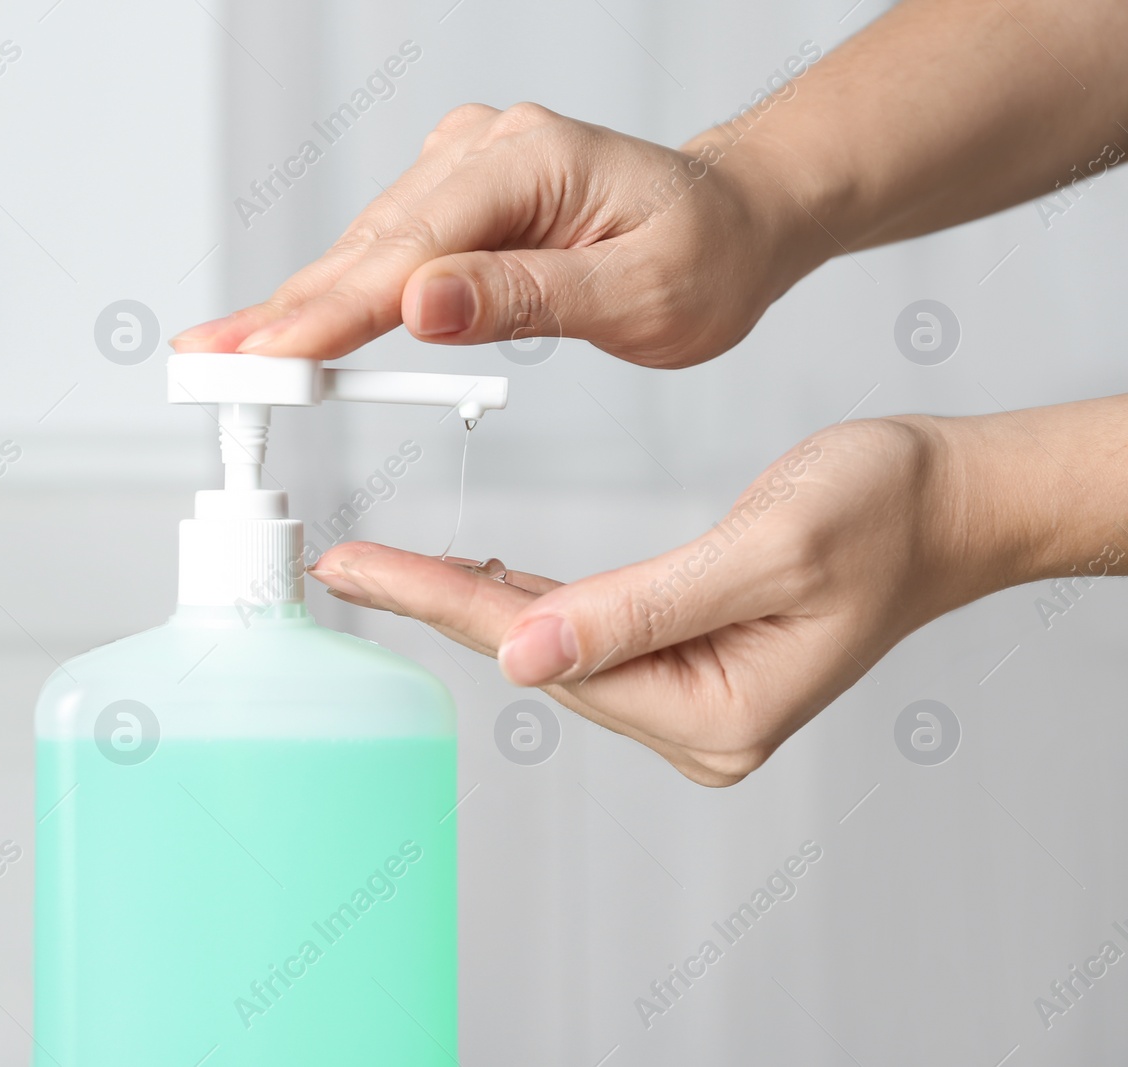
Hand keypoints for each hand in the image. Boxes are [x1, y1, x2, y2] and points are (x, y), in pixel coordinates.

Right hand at [171, 102, 816, 366]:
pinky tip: (287, 326)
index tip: (264, 360)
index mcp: (531, 161)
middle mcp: (487, 147)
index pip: (409, 251)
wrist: (735, 224)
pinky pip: (385, 250)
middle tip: (208, 365)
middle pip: (368, 246)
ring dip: (298, 307)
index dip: (328, 314)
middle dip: (285, 313)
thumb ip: (525, 298)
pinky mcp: (457, 193)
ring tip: (226, 354)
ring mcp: (466, 165)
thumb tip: (419, 306)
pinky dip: (337, 295)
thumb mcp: (640, 294)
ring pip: (365, 249)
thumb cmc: (706, 258)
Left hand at [308, 417, 1004, 785]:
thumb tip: (519, 655)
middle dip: (437, 604)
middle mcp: (696, 725)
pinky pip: (589, 633)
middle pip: (536, 656)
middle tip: (345, 564)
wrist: (947, 504)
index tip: (358, 572)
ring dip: (472, 602)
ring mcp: (692, 700)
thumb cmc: (881, 513)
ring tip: (386, 566)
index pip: (546, 652)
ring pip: (555, 645)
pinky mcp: (689, 663)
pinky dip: (530, 599)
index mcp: (715, 714)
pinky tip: (483, 575)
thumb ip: (641, 609)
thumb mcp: (765, 551)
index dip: (442, 604)